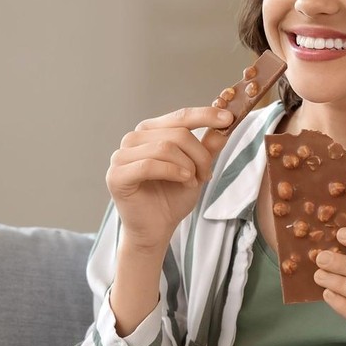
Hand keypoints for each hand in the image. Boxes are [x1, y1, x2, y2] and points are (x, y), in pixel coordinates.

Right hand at [106, 106, 232, 252]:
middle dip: (200, 155)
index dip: (206, 115)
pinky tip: (184, 181)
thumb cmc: (172, 198)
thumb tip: (225, 123)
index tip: (228, 118)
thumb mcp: (197, 169)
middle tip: (206, 175)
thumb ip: (208, 147)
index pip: (181, 116)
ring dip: (188, 166)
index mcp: (151, 131)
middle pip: (178, 133)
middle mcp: (133, 138)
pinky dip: (173, 172)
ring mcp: (121, 155)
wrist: (156, 229)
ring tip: (192, 182)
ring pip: (165, 147)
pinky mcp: (116, 175)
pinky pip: (149, 165)